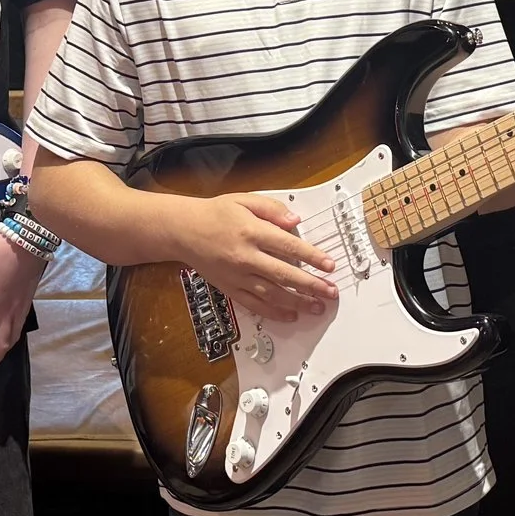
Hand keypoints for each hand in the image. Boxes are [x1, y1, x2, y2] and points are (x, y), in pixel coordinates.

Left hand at [0, 230, 48, 380]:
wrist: (31, 241)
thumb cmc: (1, 250)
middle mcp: (5, 312)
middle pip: (0, 347)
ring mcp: (18, 308)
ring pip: (12, 340)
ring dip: (2, 352)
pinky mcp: (27, 302)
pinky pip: (19, 329)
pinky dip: (12, 338)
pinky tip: (6, 333)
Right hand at [170, 192, 336, 323]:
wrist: (184, 231)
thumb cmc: (215, 213)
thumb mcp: (244, 200)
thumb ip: (272, 209)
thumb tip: (295, 221)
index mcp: (252, 232)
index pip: (289, 246)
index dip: (312, 257)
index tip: (329, 265)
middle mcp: (246, 256)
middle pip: (284, 274)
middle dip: (311, 285)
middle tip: (330, 292)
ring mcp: (237, 276)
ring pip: (272, 294)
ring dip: (297, 302)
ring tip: (317, 307)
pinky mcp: (230, 289)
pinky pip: (254, 305)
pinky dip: (273, 313)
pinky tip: (290, 315)